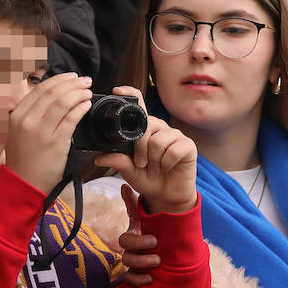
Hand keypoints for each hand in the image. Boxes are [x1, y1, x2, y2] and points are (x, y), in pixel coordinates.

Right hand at [2, 73, 90, 192]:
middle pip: (53, 93)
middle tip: (85, 81)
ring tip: (88, 92)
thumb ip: (29, 114)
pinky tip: (87, 105)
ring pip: (63, 103)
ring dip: (79, 93)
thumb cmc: (23, 160)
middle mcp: (28, 120)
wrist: (23, 185)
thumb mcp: (17, 132)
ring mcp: (41, 132)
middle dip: (72, 83)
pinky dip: (81, 109)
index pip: (40, 89)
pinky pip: (71, 119)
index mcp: (18, 115)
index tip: (71, 77)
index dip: (59, 79)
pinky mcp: (56, 143)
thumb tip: (47, 97)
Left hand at [93, 86, 196, 213]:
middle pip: (146, 126)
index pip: (139, 106)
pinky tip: (168, 168)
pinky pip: (173, 150)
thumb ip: (117, 161)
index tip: (117, 91)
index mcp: (145, 129)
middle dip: (140, 149)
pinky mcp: (188, 145)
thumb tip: (99, 157)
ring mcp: (175, 135)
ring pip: (157, 141)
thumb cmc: (147, 178)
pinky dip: (166, 163)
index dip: (130, 95)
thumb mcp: (128, 170)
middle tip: (141, 164)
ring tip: (155, 168)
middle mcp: (160, 128)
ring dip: (154, 160)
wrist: (166, 196)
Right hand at [116, 184, 157, 286]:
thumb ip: (135, 205)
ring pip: (128, 265)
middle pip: (126, 251)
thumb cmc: (155, 234)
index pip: (126, 239)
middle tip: (156, 248)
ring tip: (157, 262)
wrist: (168, 256)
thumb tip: (124, 185)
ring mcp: (133, 265)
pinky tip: (150, 279)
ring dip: (142, 263)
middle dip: (140, 249)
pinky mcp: (137, 278)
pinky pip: (131, 281)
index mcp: (134, 238)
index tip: (153, 239)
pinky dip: (138, 280)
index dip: (136, 240)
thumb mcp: (149, 221)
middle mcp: (131, 252)